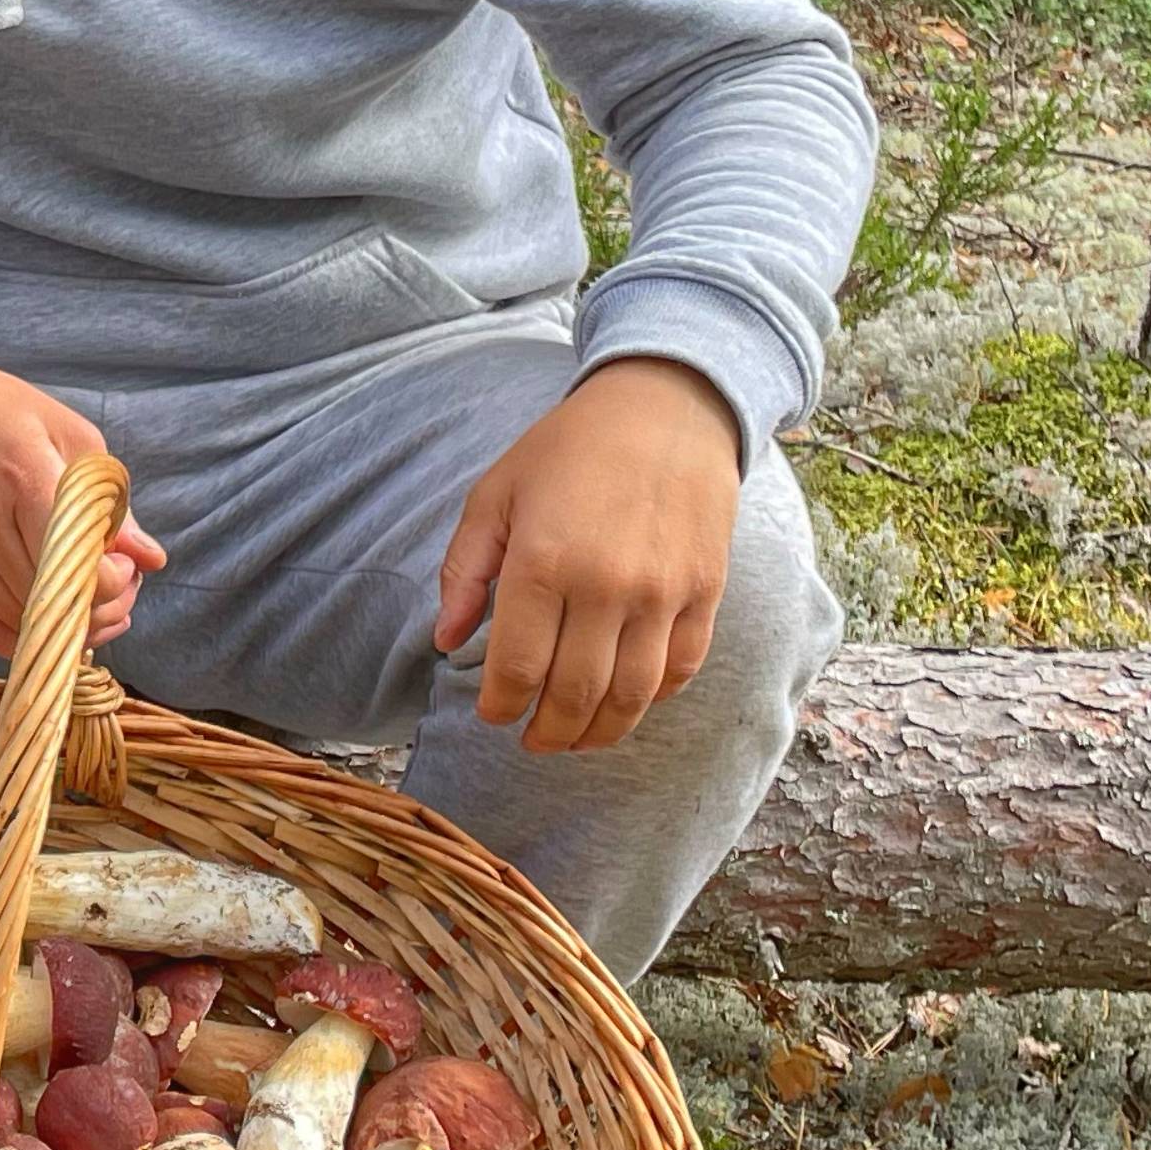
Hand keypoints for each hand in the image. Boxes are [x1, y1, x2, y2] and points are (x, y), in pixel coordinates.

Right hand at [0, 345, 164, 659]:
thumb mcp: (64, 431)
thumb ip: (110, 499)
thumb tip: (149, 558)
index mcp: (23, 474)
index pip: (80, 565)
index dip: (115, 582)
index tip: (124, 566)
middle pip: (54, 601)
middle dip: (101, 607)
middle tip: (115, 586)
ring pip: (22, 622)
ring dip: (65, 625)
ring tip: (85, 599)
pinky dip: (22, 636)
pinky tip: (46, 619)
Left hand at [432, 358, 743, 753]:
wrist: (666, 409)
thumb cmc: (567, 450)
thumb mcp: (495, 495)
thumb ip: (464, 572)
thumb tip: (446, 642)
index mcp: (543, 562)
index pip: (518, 669)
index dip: (500, 707)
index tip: (492, 715)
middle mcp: (606, 586)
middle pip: (574, 695)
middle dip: (547, 733)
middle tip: (531, 740)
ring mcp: (662, 593)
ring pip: (630, 697)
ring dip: (599, 733)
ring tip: (574, 737)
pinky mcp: (704, 592)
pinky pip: (679, 670)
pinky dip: (650, 699)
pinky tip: (624, 701)